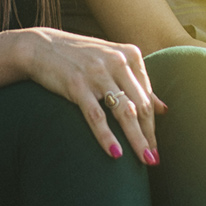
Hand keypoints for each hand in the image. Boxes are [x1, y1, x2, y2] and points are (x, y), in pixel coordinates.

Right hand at [21, 27, 166, 165]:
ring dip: (136, 139)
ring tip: (144, 159)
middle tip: (153, 159)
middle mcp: (117, 61)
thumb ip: (137, 83)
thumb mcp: (113, 62)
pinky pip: (97, 116)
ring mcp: (97, 73)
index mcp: (130, 55)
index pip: (147, 96)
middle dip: (148, 135)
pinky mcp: (77, 85)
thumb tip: (163, 109)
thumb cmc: (81, 57)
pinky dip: (107, 136)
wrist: (42, 46)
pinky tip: (116, 153)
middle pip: (140, 105)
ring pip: (124, 112)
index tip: (154, 146)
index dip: (152, 124)